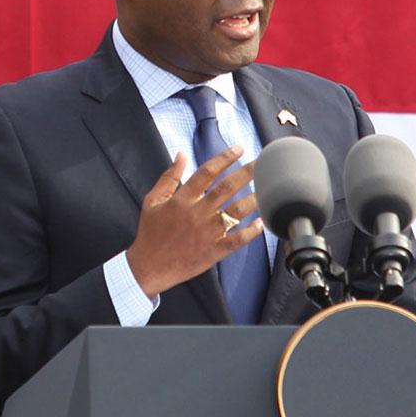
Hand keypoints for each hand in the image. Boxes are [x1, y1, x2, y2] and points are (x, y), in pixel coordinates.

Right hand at [126, 146, 263, 297]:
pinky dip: (251, 231)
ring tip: (266, 190)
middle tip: (261, 164)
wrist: (149, 267)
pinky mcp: (214, 251)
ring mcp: (207, 233)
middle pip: (226, 188)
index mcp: (182, 199)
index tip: (239, 149)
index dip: (225, 158)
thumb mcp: (152, 201)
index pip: (207, 172)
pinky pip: (237, 240)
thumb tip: (181, 154)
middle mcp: (197, 213)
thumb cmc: (150, 233)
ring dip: (252, 200)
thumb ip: (168, 177)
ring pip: (236, 212)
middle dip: (246, 173)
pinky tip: (261, 222)